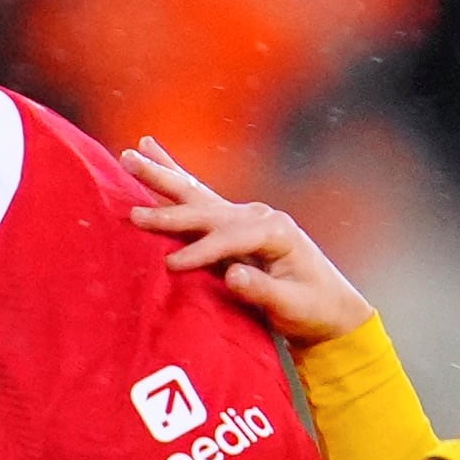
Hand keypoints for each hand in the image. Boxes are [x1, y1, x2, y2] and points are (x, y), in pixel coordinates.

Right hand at [123, 137, 375, 348]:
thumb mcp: (293, 305)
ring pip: (196, 194)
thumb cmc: (313, 308)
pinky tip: (151, 152)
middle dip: (167, 205)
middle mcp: (258, 215)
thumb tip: (232, 275)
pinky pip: (198, 198)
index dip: (200, 252)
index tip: (172, 266)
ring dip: (161, 176)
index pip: (229, 239)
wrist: (329, 305)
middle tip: (132, 209)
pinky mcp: (233, 222)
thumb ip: (262, 290)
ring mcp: (244, 215)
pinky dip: (173, 178)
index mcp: (275, 231)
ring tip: (130, 153)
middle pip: (205, 206)